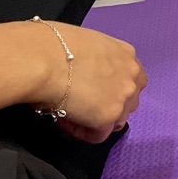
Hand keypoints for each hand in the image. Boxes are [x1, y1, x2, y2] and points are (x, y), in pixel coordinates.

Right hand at [31, 24, 147, 143]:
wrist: (44, 59)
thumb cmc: (55, 45)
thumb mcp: (88, 44)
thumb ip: (98, 60)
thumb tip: (86, 72)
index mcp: (126, 54)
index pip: (132, 78)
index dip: (113, 88)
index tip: (94, 89)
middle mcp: (131, 75)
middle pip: (128, 101)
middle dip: (107, 105)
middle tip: (82, 103)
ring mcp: (123, 97)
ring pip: (116, 120)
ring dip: (96, 120)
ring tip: (70, 112)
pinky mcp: (108, 117)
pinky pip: (98, 135)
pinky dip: (82, 131)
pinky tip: (65, 119)